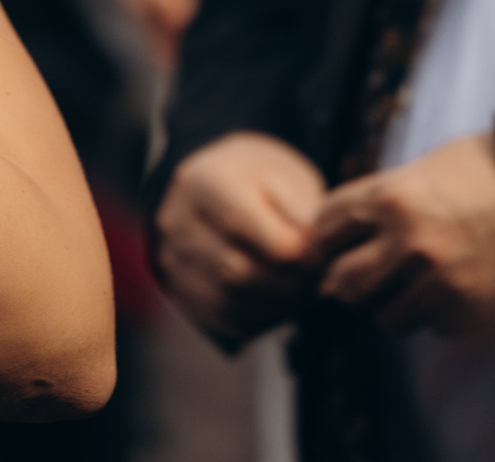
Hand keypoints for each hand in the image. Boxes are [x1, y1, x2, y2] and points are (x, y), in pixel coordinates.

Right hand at [153, 131, 327, 349]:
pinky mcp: (183, 294)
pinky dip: (262, 317)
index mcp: (203, 181)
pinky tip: (282, 298)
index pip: (241, 224)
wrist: (229, 193)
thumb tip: (306, 239)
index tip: (319, 249)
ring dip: (278, 303)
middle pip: (236, 269)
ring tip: (304, 285)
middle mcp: (177, 222)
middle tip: (318, 274)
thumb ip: (298, 204)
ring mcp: (174, 261)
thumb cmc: (266, 183)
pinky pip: (226, 320)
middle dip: (288, 280)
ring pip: (232, 300)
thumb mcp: (287, 175)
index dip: (290, 246)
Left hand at [310, 131, 494, 333]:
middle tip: (365, 272)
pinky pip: (432, 326)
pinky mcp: (468, 313)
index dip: (327, 236)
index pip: (325, 228)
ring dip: (395, 303)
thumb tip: (326, 256)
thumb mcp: (417, 172)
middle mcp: (409, 241)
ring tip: (421, 279)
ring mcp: (440, 282)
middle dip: (348, 280)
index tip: (336, 241)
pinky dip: (439, 313)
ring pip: (386, 316)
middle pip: (343, 282)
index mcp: (389, 196)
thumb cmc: (476, 174)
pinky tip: (461, 284)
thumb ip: (373, 209)